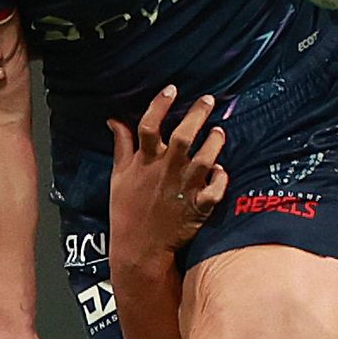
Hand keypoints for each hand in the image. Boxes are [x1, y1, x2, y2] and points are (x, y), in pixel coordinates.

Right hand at [108, 87, 228, 267]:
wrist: (139, 249)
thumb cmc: (126, 211)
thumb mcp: (118, 176)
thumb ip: (121, 146)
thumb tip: (115, 119)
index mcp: (145, 162)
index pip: (149, 126)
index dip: (160, 104)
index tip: (171, 89)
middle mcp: (166, 171)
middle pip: (183, 136)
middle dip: (197, 115)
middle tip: (207, 99)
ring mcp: (184, 189)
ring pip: (206, 159)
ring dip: (214, 142)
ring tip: (219, 131)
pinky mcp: (199, 207)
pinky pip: (216, 188)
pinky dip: (222, 176)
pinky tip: (222, 168)